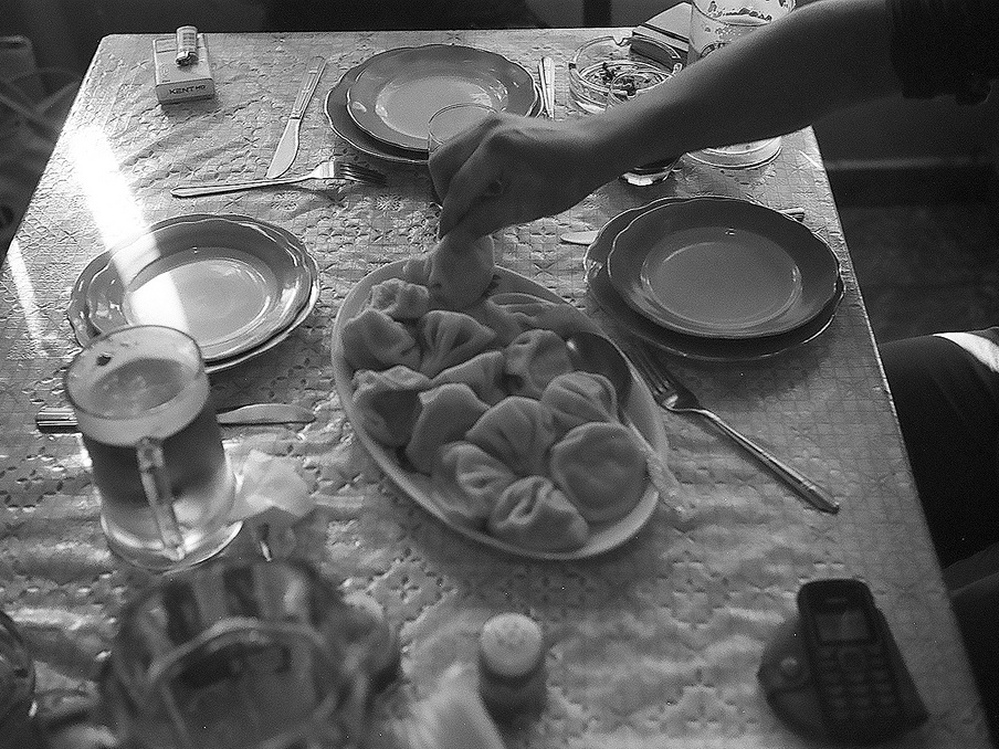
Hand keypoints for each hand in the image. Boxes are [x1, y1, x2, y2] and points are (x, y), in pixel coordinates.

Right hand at [429, 113, 607, 238]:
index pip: (457, 189)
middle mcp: (484, 129)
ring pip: (449, 153)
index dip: (450, 218)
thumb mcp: (525, 207)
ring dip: (454, 181)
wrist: (592, 148)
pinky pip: (464, 147)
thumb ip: (485, 222)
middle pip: (441, 164)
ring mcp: (487, 122)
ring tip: (480, 201)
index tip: (448, 239)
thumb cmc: (567, 179)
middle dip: (445, 195)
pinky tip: (489, 185)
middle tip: (464, 217)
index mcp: (494, 149)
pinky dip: (466, 168)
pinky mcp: (493, 123)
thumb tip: (454, 241)